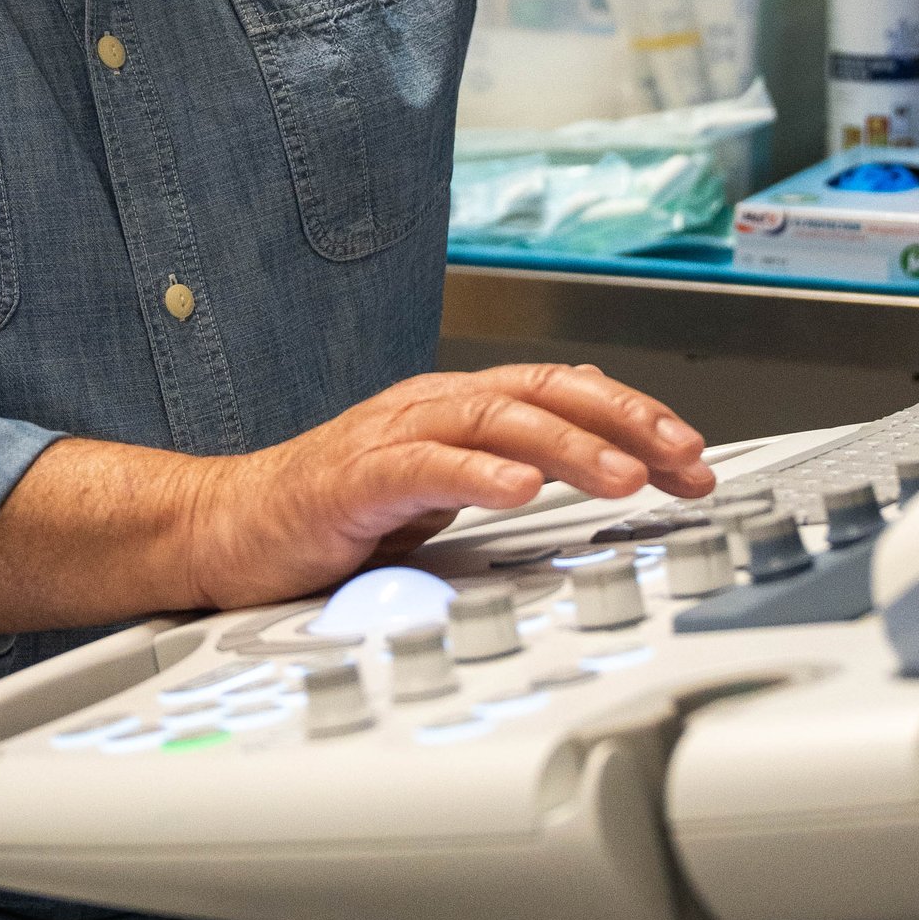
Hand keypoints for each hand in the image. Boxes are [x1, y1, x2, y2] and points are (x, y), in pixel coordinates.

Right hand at [180, 362, 712, 609]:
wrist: (226, 528)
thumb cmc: (330, 515)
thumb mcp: (441, 494)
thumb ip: (504, 477)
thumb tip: (597, 482)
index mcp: (458, 410)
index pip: (563, 391)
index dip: (634, 416)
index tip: (692, 456)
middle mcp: (431, 407)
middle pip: (543, 391)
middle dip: (625, 422)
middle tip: (683, 459)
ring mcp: (390, 436)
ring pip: (495, 418)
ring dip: (569, 446)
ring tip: (624, 476)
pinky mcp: (352, 478)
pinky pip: (422, 466)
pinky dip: (477, 473)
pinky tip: (520, 490)